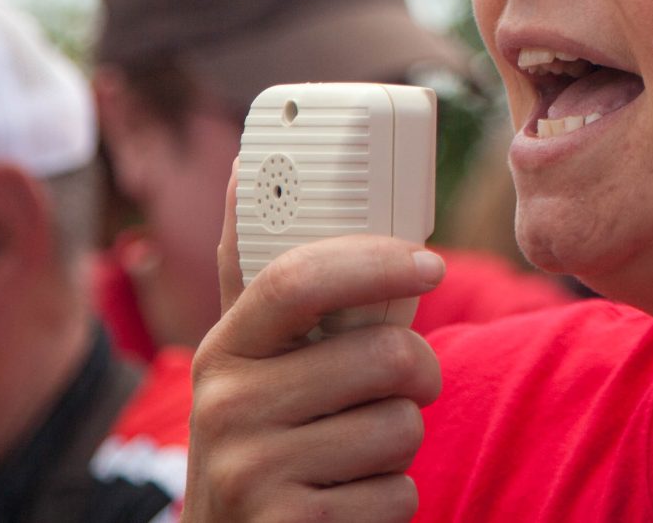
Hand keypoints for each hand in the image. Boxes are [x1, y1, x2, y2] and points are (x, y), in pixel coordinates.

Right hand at [184, 166, 447, 522]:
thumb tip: (245, 164)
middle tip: (402, 385)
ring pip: (400, 426)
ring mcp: (253, 476)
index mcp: (222, 351)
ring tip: (356, 451)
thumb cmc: (262, 439)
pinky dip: (393, 500)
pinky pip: (399, 495)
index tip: (429, 264)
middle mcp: (224, 410)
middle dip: (417, 372)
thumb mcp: (247, 364)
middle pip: (381, 356)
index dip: (373, 260)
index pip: (296, 280)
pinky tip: (348, 502)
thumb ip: (264, 281)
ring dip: (402, 440)